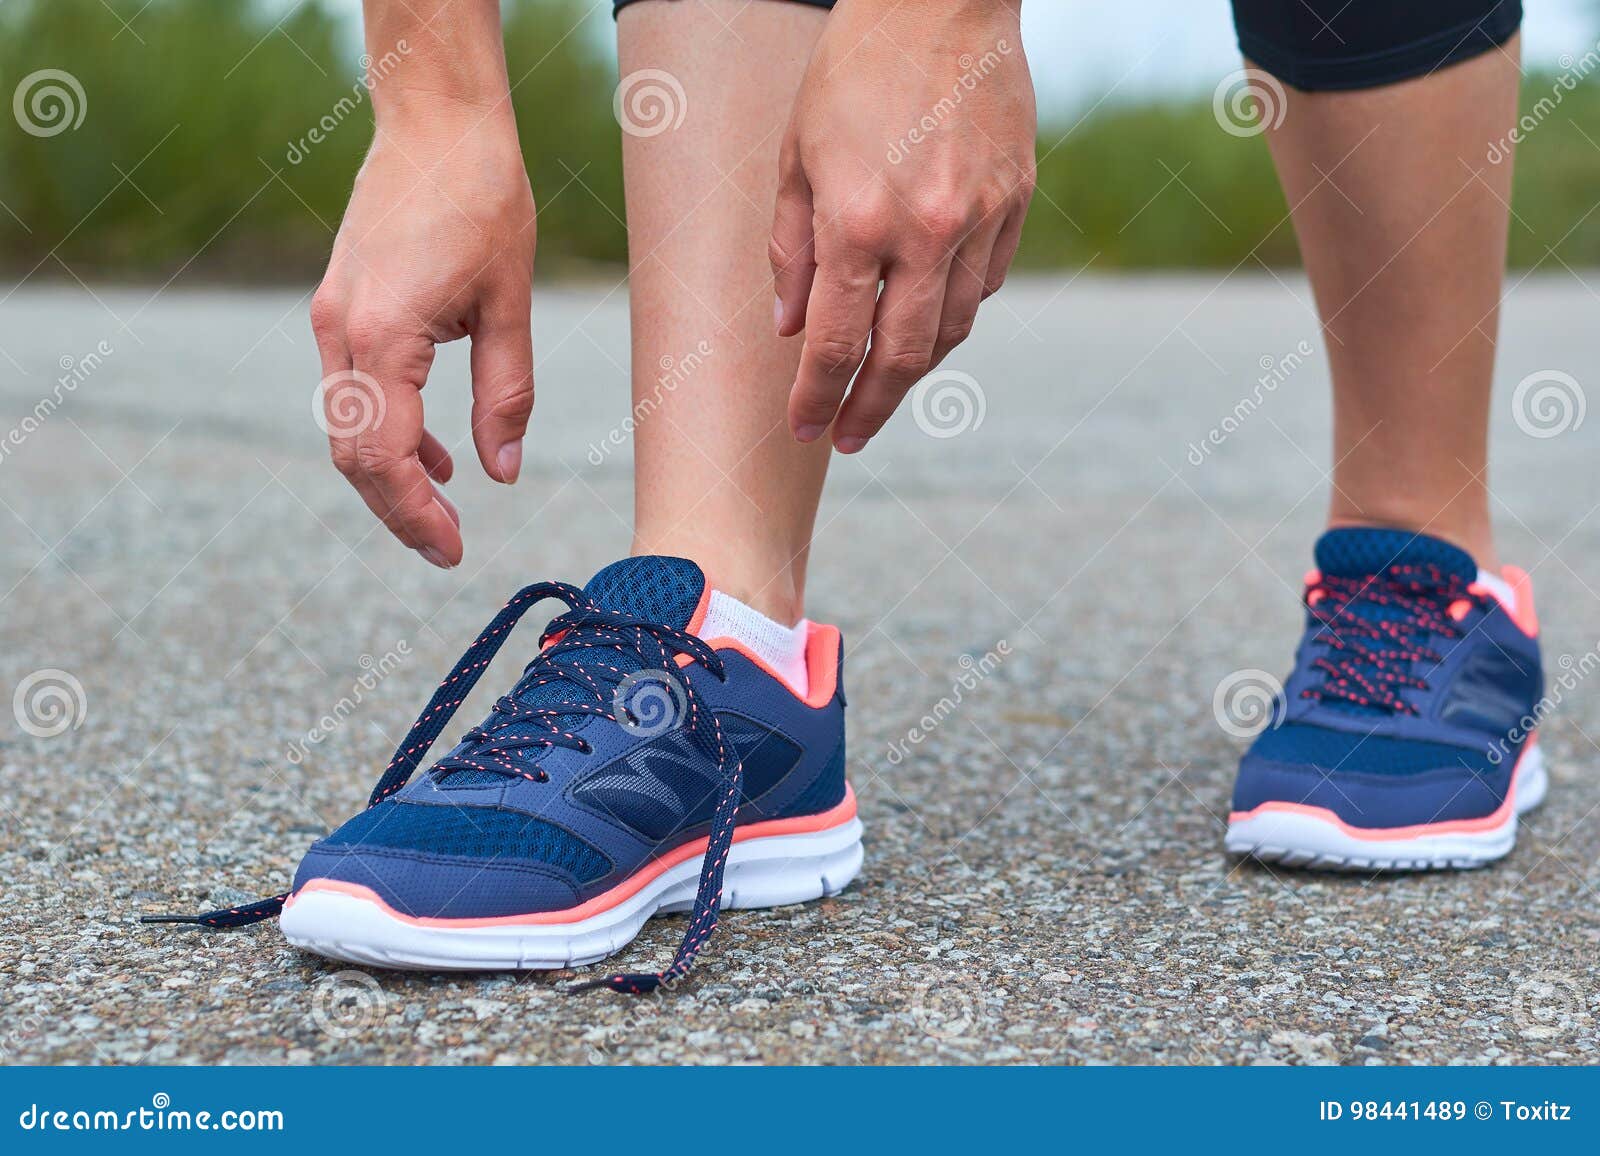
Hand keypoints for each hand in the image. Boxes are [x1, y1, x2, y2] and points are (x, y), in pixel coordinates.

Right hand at [310, 107, 534, 568]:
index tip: (454, 551)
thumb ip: (505, 393)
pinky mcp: (341, 308)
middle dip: (399, 511)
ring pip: (349, 430)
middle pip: (354, 457)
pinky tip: (440, 459)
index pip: (386, 459)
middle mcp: (342, 334)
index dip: (417, 515)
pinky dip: (390, 436)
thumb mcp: (510, 305)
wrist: (437, 124)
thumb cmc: (483, 201)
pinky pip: (355, 394)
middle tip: (449, 550)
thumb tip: (503, 472)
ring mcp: (333, 320)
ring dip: (392, 479)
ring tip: (446, 516)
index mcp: (383, 337)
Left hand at [771, 0, 1035, 452]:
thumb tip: (794, 327)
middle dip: (871, 408)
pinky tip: (927, 317)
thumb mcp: (795, 157)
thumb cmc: (853, 71)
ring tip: (885, 385)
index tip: (807, 429)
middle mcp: (925, 231)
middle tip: (849, 437)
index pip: (835, 344)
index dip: (818, 398)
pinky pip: (985, 284)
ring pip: (952, 328)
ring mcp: (980, 219)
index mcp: (857, 221)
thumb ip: (791, 250)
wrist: (941, 0)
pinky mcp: (1016, 202)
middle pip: (902, 357)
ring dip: (916, 367)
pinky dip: (954, 312)